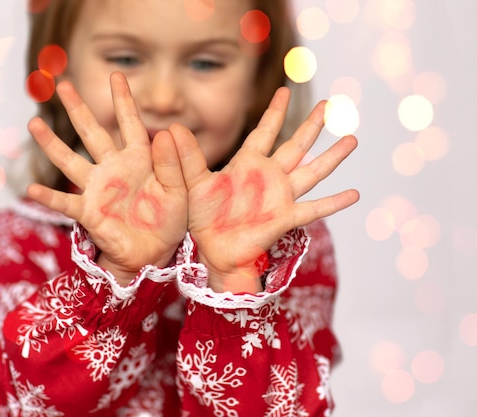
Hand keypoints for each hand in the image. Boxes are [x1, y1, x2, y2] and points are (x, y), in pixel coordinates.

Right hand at [27, 72, 187, 284]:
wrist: (155, 253)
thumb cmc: (168, 220)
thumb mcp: (179, 191)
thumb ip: (173, 164)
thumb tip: (165, 131)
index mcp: (139, 159)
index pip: (131, 123)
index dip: (123, 100)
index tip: (116, 75)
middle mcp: (114, 168)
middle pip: (92, 133)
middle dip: (78, 109)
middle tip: (62, 84)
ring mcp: (99, 189)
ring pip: (71, 161)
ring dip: (52, 144)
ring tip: (33, 123)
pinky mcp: (90, 212)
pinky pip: (66, 203)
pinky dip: (49, 198)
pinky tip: (32, 190)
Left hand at [170, 87, 358, 292]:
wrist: (212, 251)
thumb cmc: (201, 218)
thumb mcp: (192, 183)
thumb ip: (186, 157)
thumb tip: (172, 128)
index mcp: (247, 164)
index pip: (265, 132)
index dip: (275, 112)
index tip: (285, 90)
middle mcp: (268, 176)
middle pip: (296, 145)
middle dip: (311, 125)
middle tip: (329, 104)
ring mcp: (280, 196)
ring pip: (312, 171)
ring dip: (331, 156)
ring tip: (352, 139)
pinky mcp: (285, 217)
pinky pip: (314, 208)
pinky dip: (335, 202)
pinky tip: (355, 193)